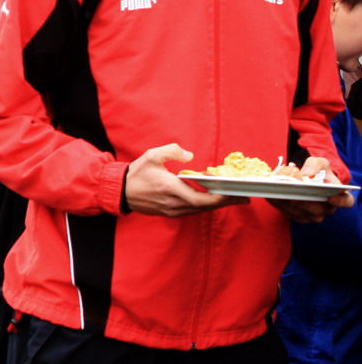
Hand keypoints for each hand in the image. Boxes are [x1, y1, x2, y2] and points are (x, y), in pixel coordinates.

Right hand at [126, 143, 246, 216]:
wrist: (120, 191)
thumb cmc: (137, 173)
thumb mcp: (152, 155)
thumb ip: (172, 151)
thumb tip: (190, 155)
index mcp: (171, 188)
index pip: (201, 198)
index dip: (220, 198)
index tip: (234, 193)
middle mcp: (173, 203)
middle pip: (206, 207)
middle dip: (226, 202)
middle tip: (244, 197)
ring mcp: (172, 210)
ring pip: (200, 210)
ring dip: (217, 205)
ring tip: (233, 199)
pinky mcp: (170, 213)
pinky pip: (193, 211)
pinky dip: (206, 206)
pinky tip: (214, 200)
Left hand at [269, 156, 354, 222]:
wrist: (306, 177)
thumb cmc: (318, 171)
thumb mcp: (319, 162)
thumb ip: (314, 164)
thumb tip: (306, 174)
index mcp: (340, 195)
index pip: (346, 202)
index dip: (339, 201)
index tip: (329, 197)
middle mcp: (328, 208)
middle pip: (319, 211)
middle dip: (306, 204)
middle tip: (294, 196)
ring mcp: (313, 214)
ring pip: (303, 215)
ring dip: (289, 206)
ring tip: (278, 195)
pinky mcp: (299, 216)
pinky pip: (290, 214)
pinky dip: (280, 206)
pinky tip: (271, 196)